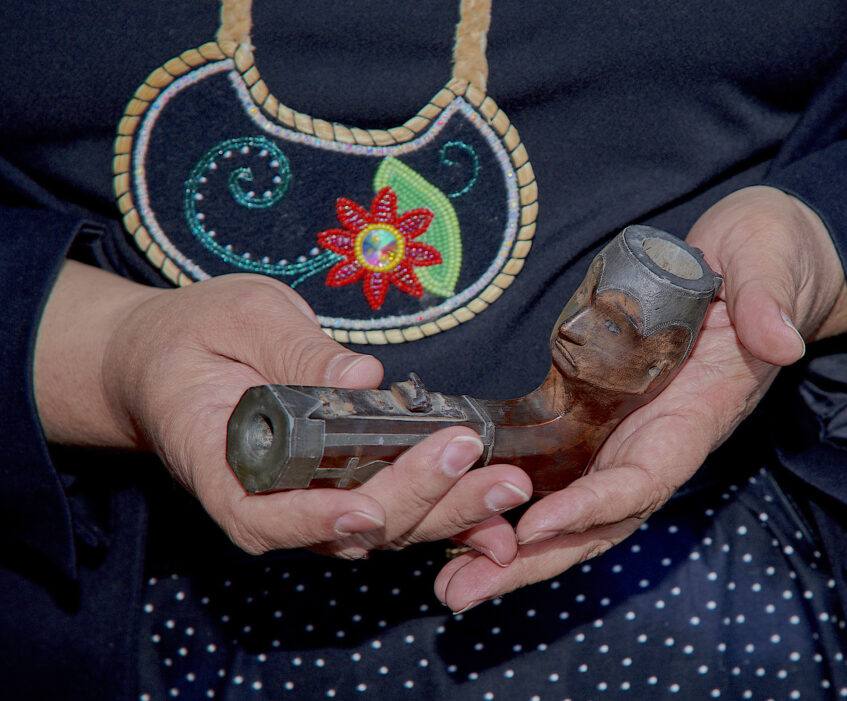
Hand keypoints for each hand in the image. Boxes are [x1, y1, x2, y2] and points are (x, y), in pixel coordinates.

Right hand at [33, 263, 530, 562]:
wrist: (174, 361)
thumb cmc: (196, 334)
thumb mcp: (239, 318)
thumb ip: (293, 350)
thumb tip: (363, 378)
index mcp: (222, 461)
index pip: (260, 516)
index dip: (312, 521)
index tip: (364, 510)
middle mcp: (267, 500)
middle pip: (344, 528)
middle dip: (414, 498)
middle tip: (469, 455)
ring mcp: (309, 502)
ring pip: (381, 529)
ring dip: (447, 513)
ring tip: (507, 487)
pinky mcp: (343, 490)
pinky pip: (396, 510)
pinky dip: (448, 511)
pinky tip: (496, 500)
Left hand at [435, 185, 846, 610]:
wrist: (753, 256)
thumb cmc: (767, 257)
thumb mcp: (771, 265)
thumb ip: (769, 303)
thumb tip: (779, 341)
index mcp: (698, 414)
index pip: (646, 476)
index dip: (595, 506)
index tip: (538, 525)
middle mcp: (660, 437)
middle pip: (599, 519)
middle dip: (536, 560)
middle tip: (462, 590)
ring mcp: (629, 431)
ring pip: (573, 505)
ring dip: (514, 547)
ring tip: (450, 577)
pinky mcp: (604, 413)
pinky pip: (561, 468)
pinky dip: (517, 500)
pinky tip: (466, 518)